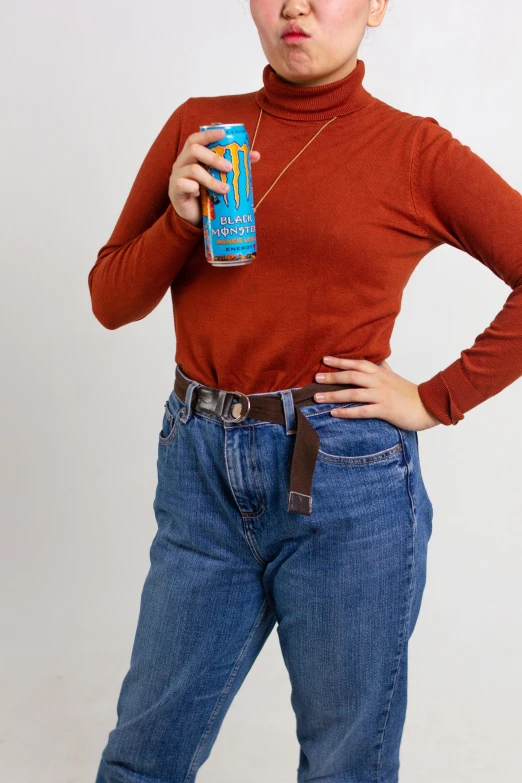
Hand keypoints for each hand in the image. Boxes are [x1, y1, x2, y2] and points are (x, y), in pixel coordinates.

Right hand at [169, 128, 260, 227]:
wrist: (193, 215)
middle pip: (194, 150)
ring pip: (192, 170)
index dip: (208, 134)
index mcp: (192, 155)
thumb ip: (234, 165)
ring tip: (225, 189)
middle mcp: (182, 162)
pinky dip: (193, 188)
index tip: (223, 134)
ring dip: (211, 179)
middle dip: (214, 158)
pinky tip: (200, 194)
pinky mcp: (175, 190)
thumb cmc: (206, 192)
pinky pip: (183, 184)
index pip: (197, 138)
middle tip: (229, 168)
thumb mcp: (219, 177)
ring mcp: (176, 175)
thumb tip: (255, 155)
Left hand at [314, 356, 441, 430]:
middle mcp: (379, 382)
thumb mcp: (395, 376)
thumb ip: (384, 368)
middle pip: (352, 376)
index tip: (325, 359)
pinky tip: (335, 413)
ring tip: (318, 398)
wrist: (427, 406)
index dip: (340, 361)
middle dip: (333, 376)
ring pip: (354, 393)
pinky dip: (347, 412)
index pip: (357, 363)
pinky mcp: (384, 410)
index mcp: (380, 373)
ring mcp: (381, 395)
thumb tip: (379, 361)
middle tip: (316, 378)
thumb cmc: (409, 392)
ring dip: (334, 395)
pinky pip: (362, 411)